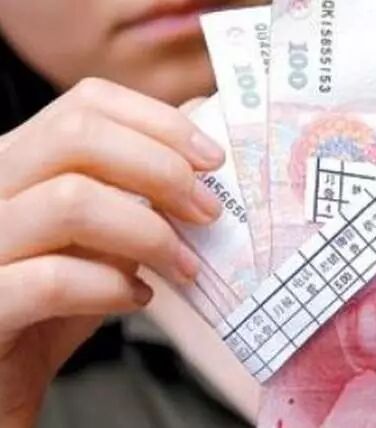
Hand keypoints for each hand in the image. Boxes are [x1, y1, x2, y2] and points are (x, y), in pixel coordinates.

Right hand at [0, 78, 222, 426]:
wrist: (3, 376)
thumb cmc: (58, 301)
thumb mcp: (105, 234)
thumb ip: (138, 187)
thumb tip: (202, 130)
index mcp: (20, 159)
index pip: (88, 103)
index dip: (160, 123)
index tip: (213, 160)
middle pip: (79, 136)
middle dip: (163, 170)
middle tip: (209, 212)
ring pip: (70, 201)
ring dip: (150, 233)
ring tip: (185, 266)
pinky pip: (52, 279)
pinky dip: (111, 287)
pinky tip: (137, 299)